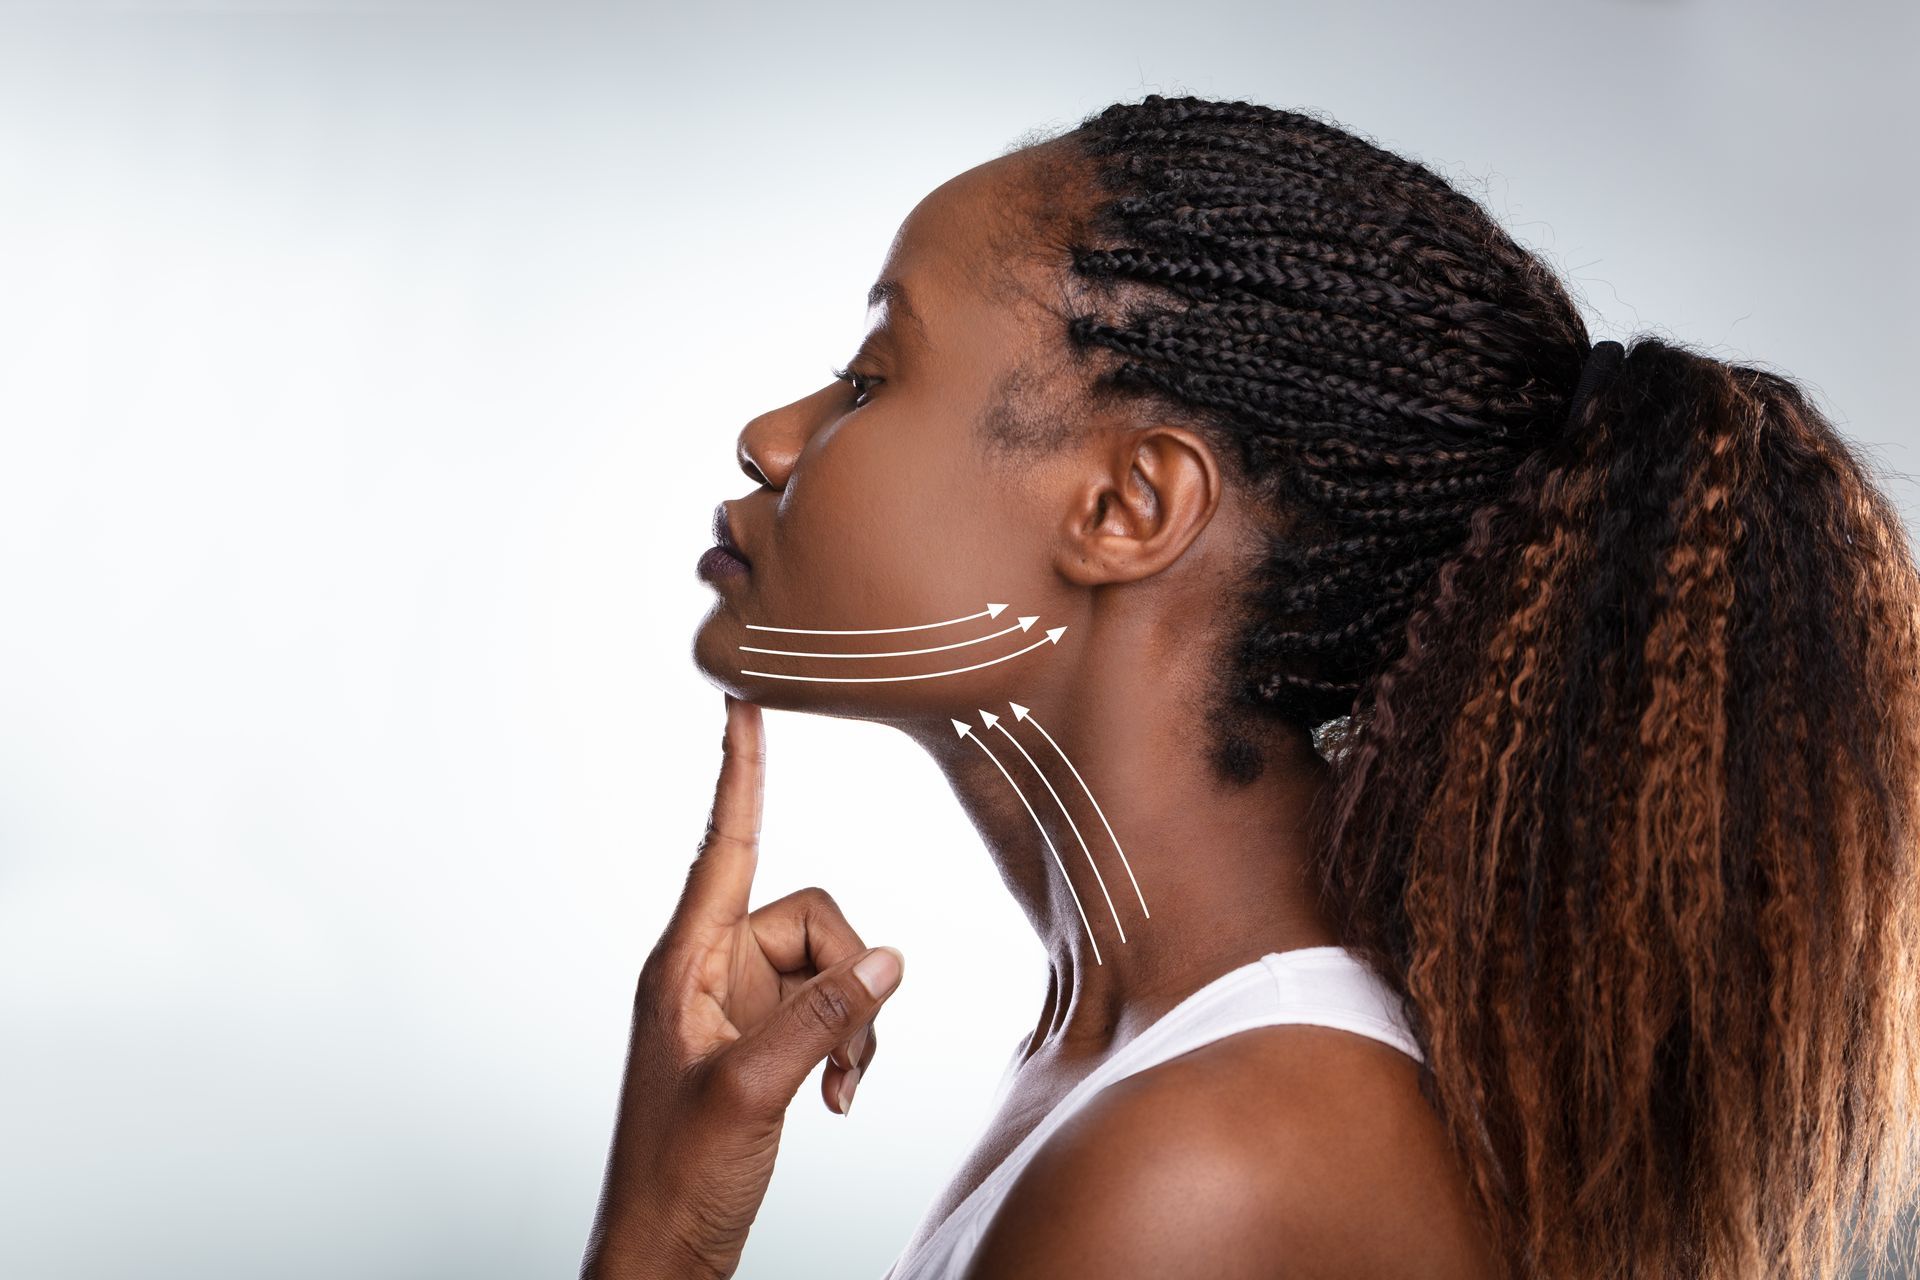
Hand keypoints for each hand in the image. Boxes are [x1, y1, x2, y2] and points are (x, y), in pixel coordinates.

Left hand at [579, 693, 905, 1279]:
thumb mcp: (752, 1092)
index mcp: (683, 966)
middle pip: (809, 916)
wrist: (663, 1254)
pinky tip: (837, 1099)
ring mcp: (737, 1008)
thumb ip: (824, 1017)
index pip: (723, 848)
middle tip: (845, 1053)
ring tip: (838, 1085)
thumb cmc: (675, 1178)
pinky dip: (848, 1046)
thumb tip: (889, 958)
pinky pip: (829, 1008)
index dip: (740, 774)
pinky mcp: (761, 1041)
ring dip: (853, 1020)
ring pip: (830, 964)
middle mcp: (709, 972)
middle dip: (847, 974)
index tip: (742, 704)